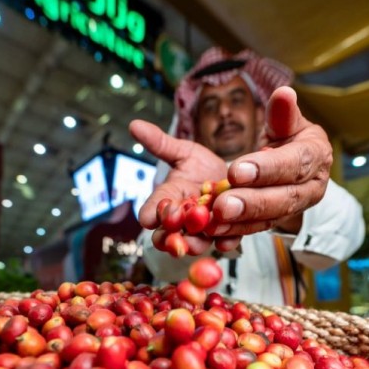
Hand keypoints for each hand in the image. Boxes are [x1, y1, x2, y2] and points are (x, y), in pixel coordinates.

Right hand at [129, 120, 239, 253]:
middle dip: (169, 236)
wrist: (233, 177)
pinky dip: (225, 243)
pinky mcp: (227, 234)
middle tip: (173, 234)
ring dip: (195, 243)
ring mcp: (203, 231)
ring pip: (194, 243)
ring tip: (197, 240)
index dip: (151, 214)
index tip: (149, 217)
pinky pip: (224, 243)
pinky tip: (226, 241)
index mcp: (167, 201)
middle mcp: (182, 221)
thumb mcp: (182, 152)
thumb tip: (135, 124)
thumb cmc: (201, 167)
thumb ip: (160, 143)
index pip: (151, 212)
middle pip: (168, 235)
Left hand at [205, 86, 332, 236]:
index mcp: (316, 157)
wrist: (292, 163)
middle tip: (222, 205)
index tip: (236, 171)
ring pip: (270, 217)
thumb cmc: (289, 137)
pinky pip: (258, 229)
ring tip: (214, 220)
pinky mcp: (279, 221)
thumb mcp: (287, 122)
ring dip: (240, 221)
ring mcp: (296, 208)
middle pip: (284, 198)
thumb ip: (282, 113)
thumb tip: (284, 93)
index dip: (266, 169)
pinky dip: (237, 232)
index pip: (294, 164)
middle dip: (252, 203)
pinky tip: (216, 233)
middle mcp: (312, 187)